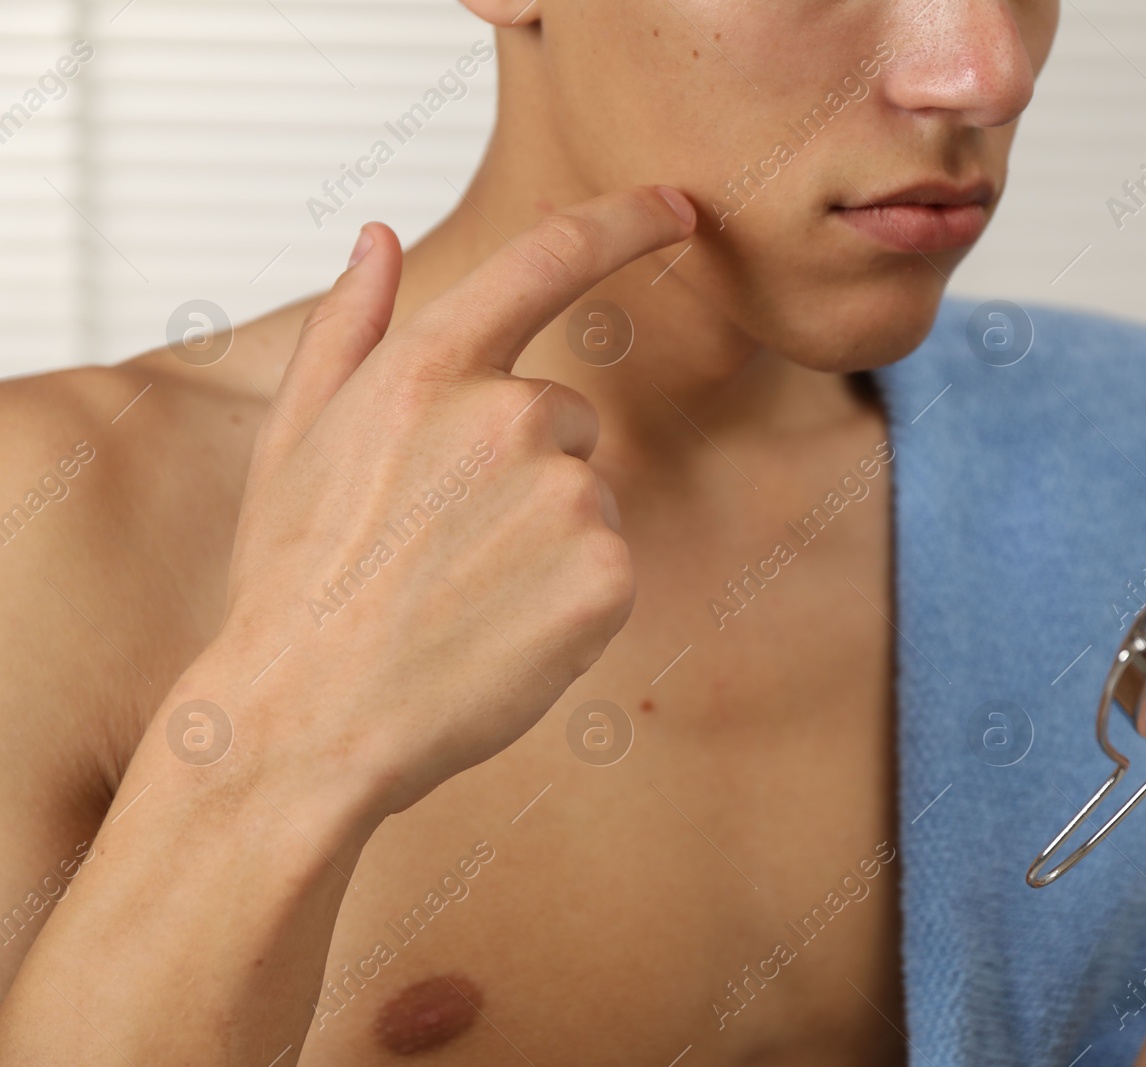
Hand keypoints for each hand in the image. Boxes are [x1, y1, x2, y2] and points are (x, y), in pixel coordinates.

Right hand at [174, 185, 695, 817]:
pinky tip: (500, 630)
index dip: (624, 221)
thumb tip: (378, 239)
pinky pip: (609, 564)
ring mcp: (565, 496)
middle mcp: (507, 415)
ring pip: (585, 495)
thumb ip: (348, 327)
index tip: (675, 207)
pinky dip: (571, 597)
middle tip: (439, 541)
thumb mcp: (293, 438)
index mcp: (426, 369)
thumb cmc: (295, 585)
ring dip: (544, 536)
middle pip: (564, 415)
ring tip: (460, 593)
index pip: (547, 257)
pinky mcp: (606, 575)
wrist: (306, 722)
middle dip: (520, 465)